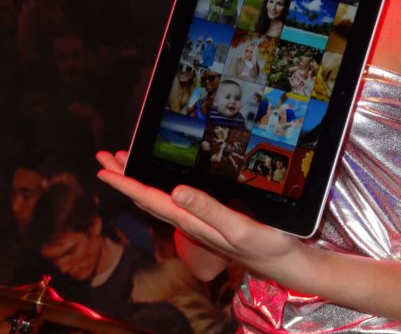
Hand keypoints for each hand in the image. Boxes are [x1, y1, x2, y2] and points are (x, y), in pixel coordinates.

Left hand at [96, 151, 301, 280]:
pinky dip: (159, 186)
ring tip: (125, 163)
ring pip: (158, 198)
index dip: (126, 183)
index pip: (150, 199)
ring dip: (139, 181)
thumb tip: (176, 191)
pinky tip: (163, 182)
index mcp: (191, 220)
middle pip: (147, 197)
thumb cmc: (263, 244)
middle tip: (106, 156)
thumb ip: (208, 210)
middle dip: (125, 177)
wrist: (279, 261)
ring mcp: (196, 221)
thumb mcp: (238, 227)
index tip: (104, 168)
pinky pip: (173, 201)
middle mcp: (188, 221)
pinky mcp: (206, 220)